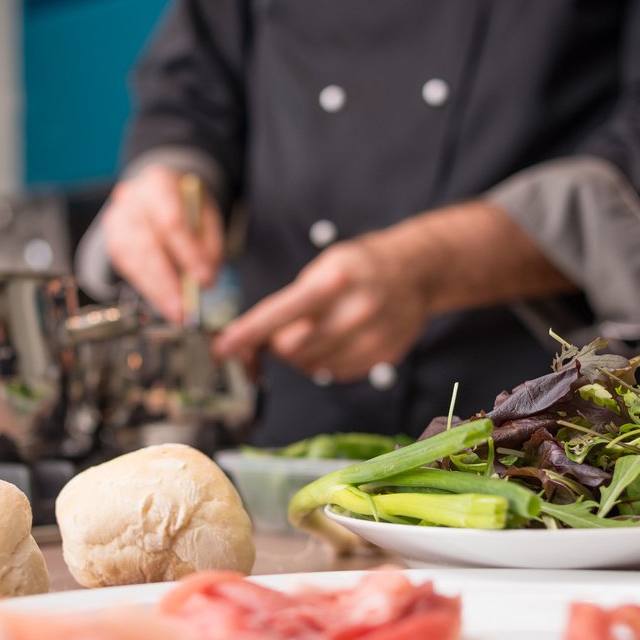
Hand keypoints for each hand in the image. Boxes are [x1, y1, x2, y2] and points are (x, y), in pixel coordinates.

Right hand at [102, 165, 224, 324]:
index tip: (205, 279)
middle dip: (168, 281)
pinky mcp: (114, 244)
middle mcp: (131, 200)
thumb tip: (206, 281)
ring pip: (135, 261)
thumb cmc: (186, 207)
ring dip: (157, 292)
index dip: (188, 253)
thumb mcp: (206, 216)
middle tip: (184, 308)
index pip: (171, 221)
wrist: (157, 197)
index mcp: (158, 184)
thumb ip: (209, 245)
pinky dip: (149, 290)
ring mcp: (117, 222)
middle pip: (147, 245)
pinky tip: (163, 304)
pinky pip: (130, 271)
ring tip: (176, 314)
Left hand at [213, 225, 433, 384]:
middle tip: (283, 331)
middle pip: (292, 348)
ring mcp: (372, 337)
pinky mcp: (383, 356)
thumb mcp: (325, 266)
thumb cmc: (361, 266)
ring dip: (301, 355)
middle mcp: (354, 310)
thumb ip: (293, 301)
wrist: (416, 270)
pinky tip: (337, 341)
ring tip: (314, 332)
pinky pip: (337, 373)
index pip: (279, 314)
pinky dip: (326, 363)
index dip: (247, 334)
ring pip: (313, 366)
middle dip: (277, 345)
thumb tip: (255, 338)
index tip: (223, 348)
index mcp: (333, 281)